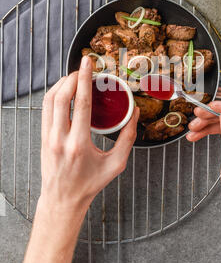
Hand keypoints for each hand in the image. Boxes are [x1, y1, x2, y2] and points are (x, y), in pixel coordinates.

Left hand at [40, 55, 138, 213]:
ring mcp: (48, 137)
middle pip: (61, 97)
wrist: (63, 199)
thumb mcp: (116, 164)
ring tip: (75, 77)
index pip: (81, 103)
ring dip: (62, 84)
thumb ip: (128, 137)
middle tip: (84, 69)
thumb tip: (134, 113)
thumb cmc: (89, 183)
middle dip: (72, 77)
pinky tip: (64, 91)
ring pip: (49, 100)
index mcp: (79, 144)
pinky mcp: (43, 137)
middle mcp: (60, 138)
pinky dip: (54, 94)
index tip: (87, 64)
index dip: (85, 80)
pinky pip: (45, 108)